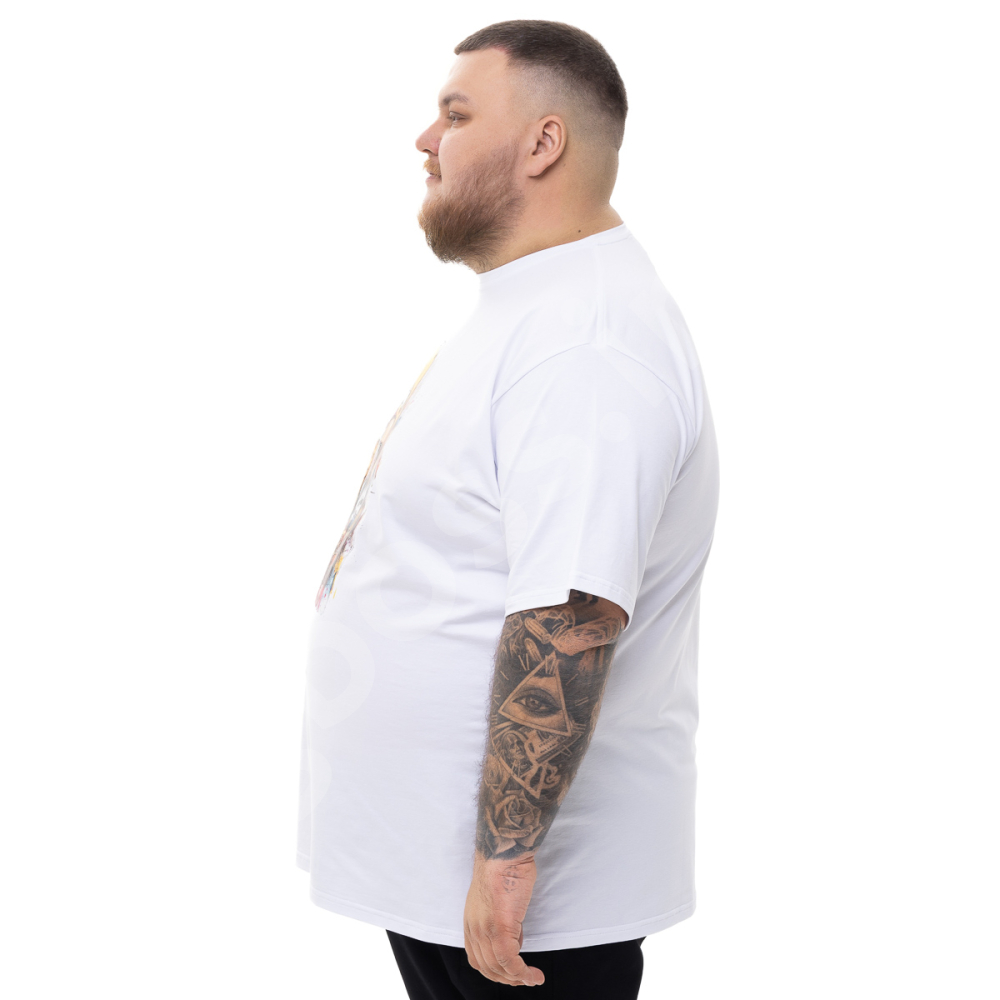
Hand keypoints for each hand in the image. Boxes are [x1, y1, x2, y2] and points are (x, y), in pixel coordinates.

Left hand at [463, 851, 544, 986]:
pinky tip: (535, 975)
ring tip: (534, 978)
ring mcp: (486, 930)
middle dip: (507, 978)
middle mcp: (474, 929)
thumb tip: (514, 937)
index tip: (511, 973)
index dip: (494, 971)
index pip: (477, 959)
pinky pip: (511, 961)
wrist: (504, 854)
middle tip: (524, 979)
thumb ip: (500, 919)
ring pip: (500, 968)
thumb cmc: (504, 868)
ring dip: (518, 978)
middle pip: (487, 967)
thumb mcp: (496, 899)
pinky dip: (524, 973)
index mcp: (470, 922)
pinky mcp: (501, 928)